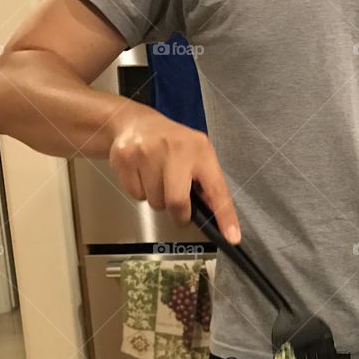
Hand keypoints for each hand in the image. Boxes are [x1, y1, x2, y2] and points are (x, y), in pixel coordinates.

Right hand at [108, 105, 239, 238]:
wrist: (134, 122)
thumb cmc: (171, 143)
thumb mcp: (196, 154)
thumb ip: (207, 182)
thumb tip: (215, 215)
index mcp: (200, 150)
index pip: (216, 188)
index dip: (225, 215)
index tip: (232, 237)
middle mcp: (175, 148)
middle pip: (177, 202)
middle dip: (179, 214)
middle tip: (180, 210)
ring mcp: (147, 151)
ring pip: (155, 202)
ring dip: (158, 199)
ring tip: (157, 178)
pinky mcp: (125, 158)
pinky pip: (136, 195)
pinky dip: (141, 191)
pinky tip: (142, 173)